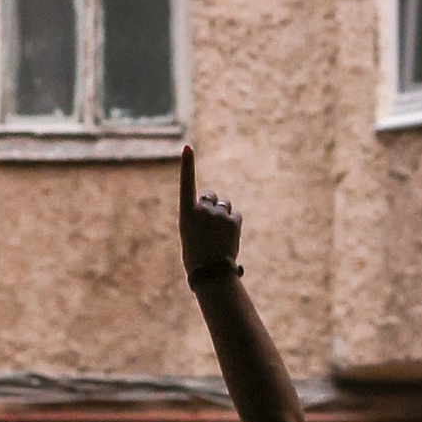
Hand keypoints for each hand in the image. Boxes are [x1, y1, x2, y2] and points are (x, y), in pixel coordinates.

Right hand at [179, 143, 242, 284]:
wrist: (211, 273)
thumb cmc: (196, 257)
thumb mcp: (191, 233)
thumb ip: (199, 217)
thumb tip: (214, 206)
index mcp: (186, 213)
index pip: (186, 184)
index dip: (187, 165)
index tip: (187, 148)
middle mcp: (201, 210)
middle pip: (210, 196)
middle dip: (212, 204)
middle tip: (210, 224)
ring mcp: (218, 214)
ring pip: (225, 205)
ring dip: (224, 215)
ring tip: (219, 234)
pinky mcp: (233, 220)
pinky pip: (235, 215)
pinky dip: (233, 224)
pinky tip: (229, 237)